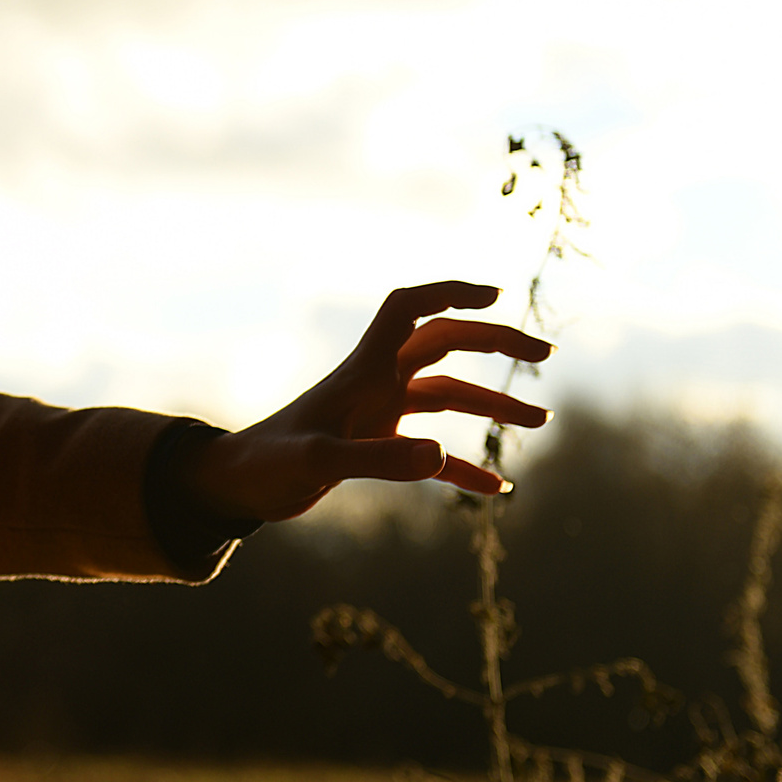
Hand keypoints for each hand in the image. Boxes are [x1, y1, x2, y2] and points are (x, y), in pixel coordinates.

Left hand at [188, 282, 550, 523]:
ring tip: (542, 421)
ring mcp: (378, 413)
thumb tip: (439, 456)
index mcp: (362, 371)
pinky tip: (497, 488)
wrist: (234, 487)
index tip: (497, 295)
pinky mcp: (376, 447)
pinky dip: (462, 466)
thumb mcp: (316, 463)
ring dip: (494, 405)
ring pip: (448, 394)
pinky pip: (431, 452)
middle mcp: (376, 383)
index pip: (409, 310)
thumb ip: (375, 459)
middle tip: (547, 356)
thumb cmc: (265, 466)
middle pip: (445, 344)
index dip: (450, 292)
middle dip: (496, 344)